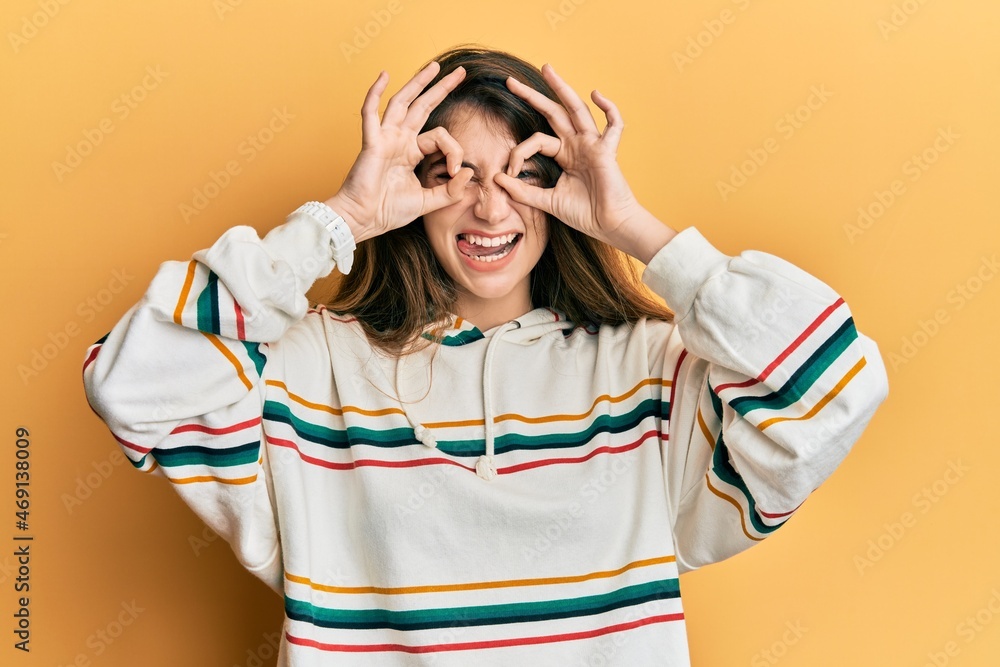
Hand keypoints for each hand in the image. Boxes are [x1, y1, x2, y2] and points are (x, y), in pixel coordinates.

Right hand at [327, 61, 473, 242]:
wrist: (364, 219)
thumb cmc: (389, 211)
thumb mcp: (428, 202)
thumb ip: (450, 190)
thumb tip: (469, 171)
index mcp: (411, 152)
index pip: (440, 137)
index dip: (454, 150)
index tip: (456, 171)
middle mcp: (399, 140)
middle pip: (423, 106)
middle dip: (441, 88)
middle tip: (459, 72)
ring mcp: (385, 138)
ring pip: (402, 102)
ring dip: (418, 83)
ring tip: (434, 66)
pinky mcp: (371, 142)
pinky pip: (370, 113)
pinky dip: (374, 93)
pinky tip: (384, 75)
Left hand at [494, 64, 674, 261]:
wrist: (609, 226)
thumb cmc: (584, 214)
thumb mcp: (547, 202)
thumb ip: (523, 191)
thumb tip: (496, 179)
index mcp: (564, 154)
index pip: (535, 140)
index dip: (518, 153)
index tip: (508, 173)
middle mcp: (577, 144)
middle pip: (553, 112)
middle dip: (532, 96)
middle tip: (511, 81)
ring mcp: (593, 144)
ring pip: (576, 109)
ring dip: (562, 88)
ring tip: (547, 69)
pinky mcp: (607, 151)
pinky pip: (613, 125)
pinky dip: (609, 108)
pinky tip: (596, 94)